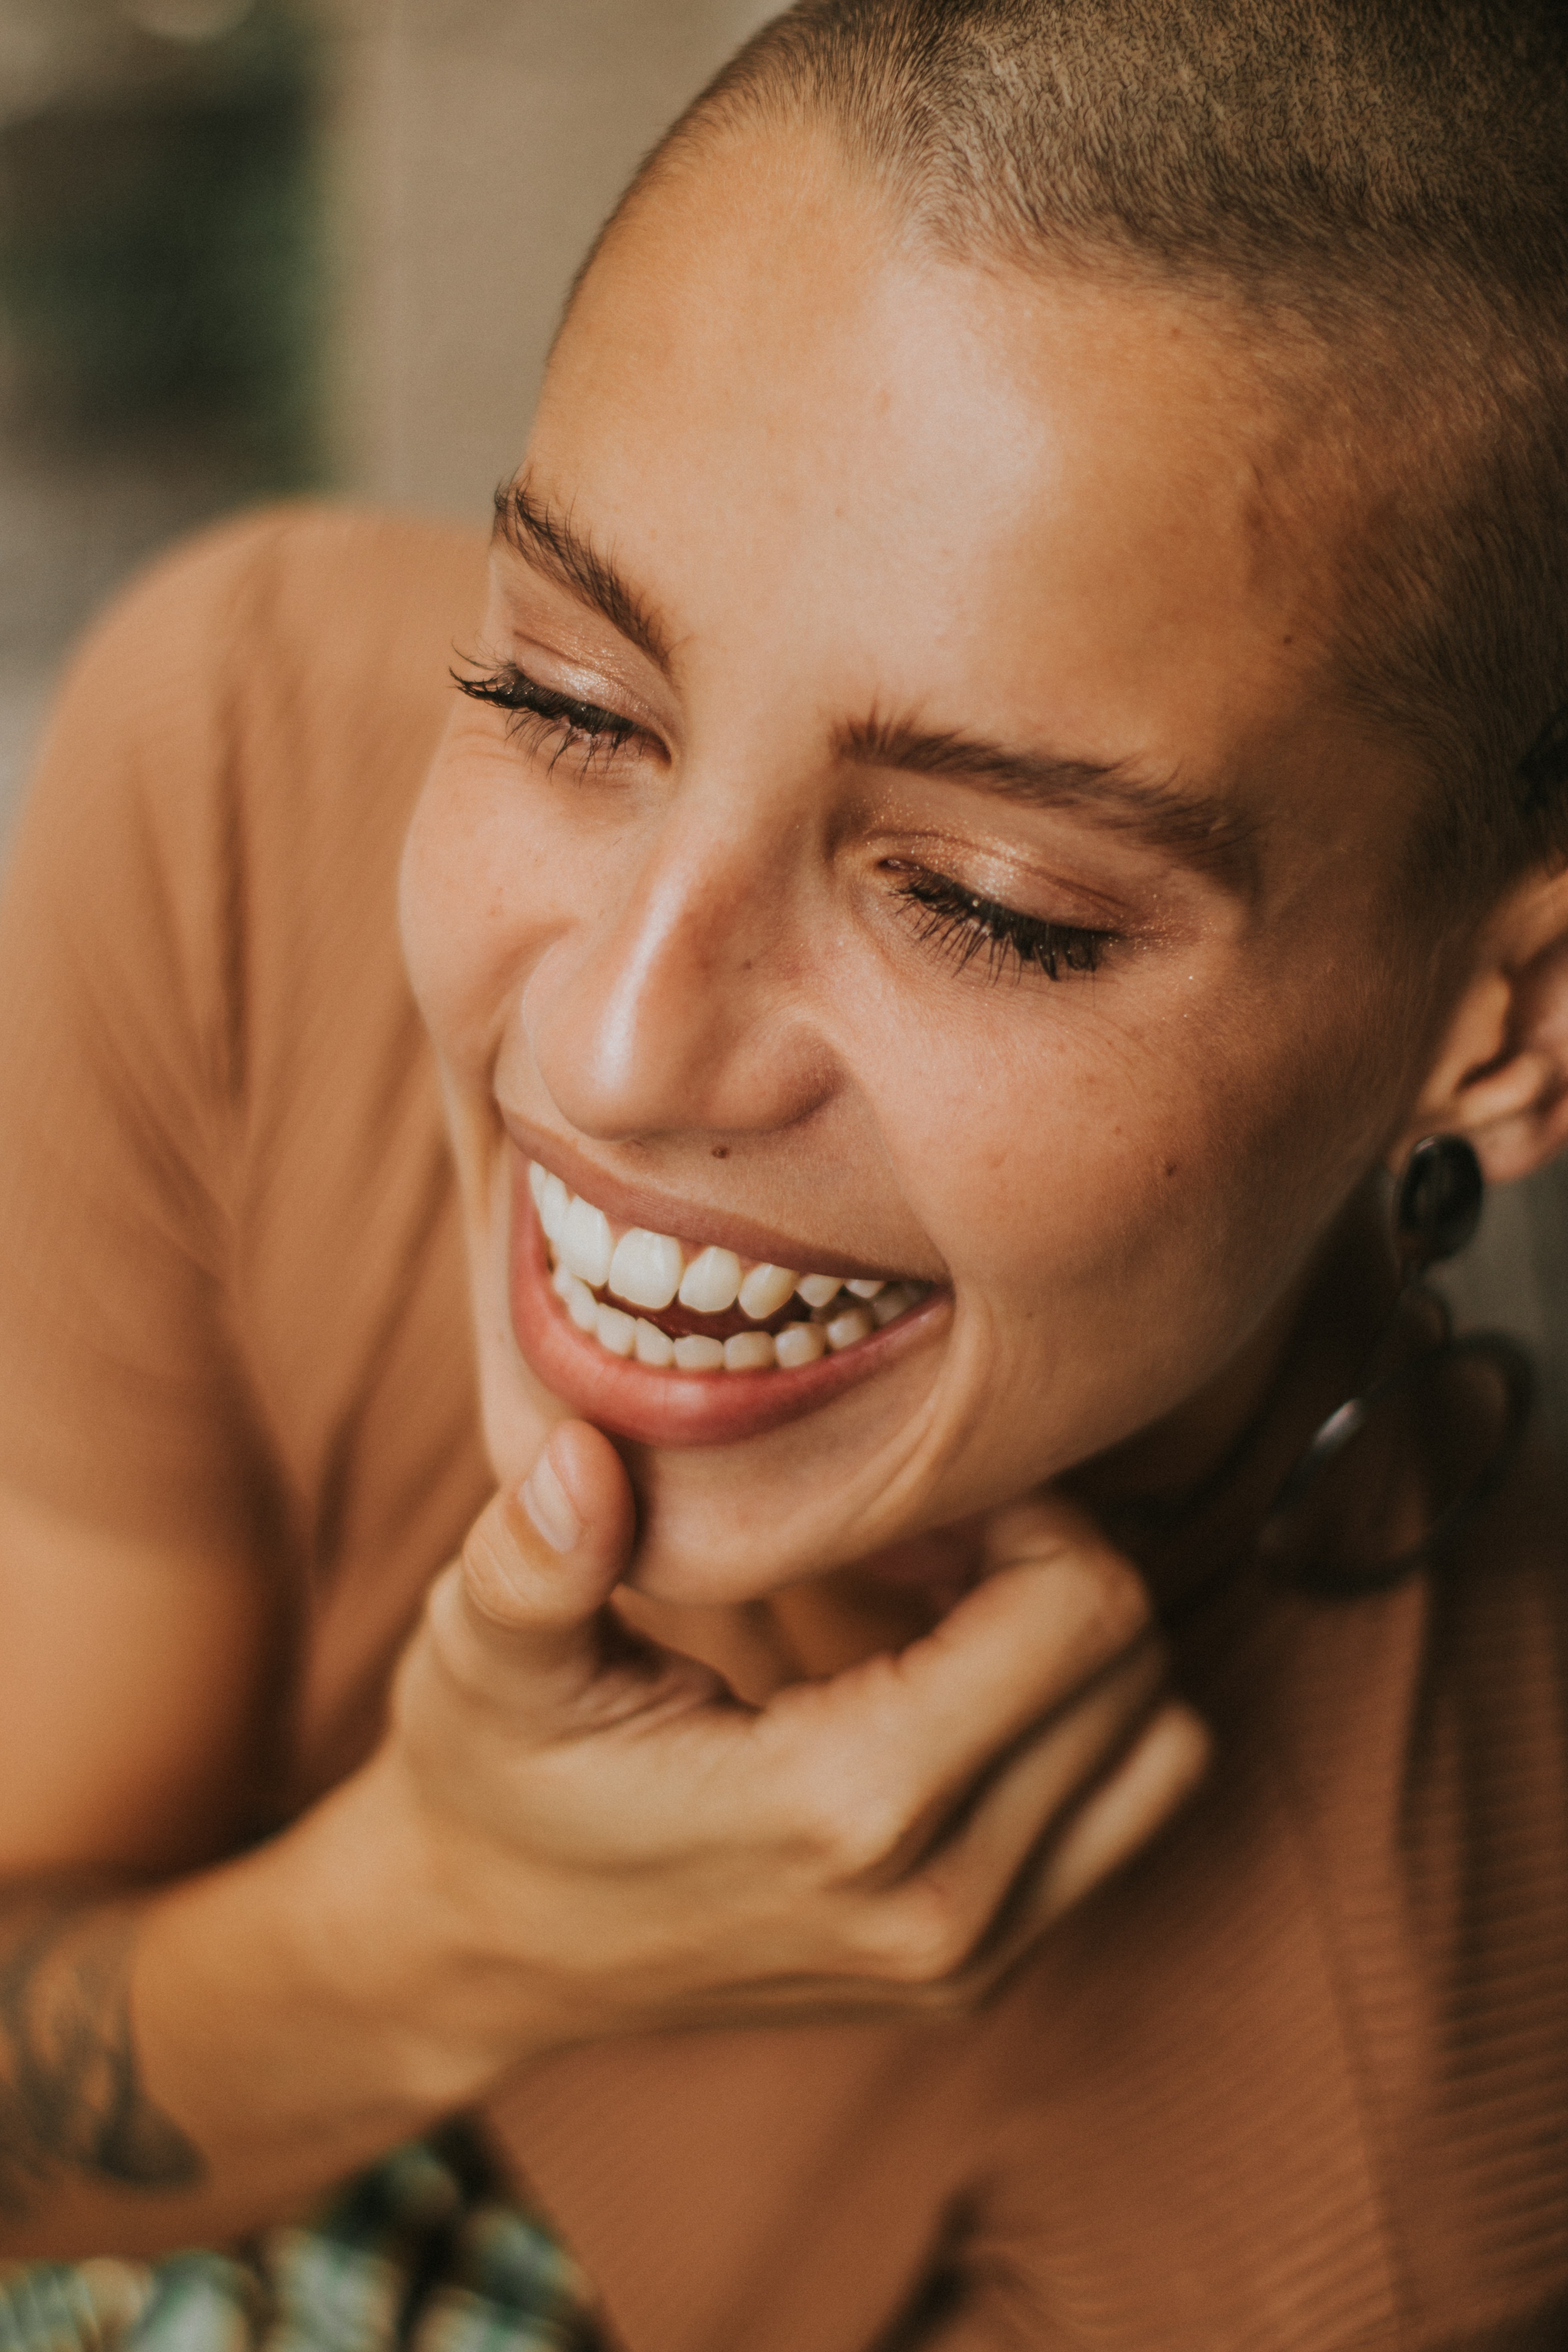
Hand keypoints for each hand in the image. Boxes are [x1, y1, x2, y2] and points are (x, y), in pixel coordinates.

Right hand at [365, 1423, 1208, 2091]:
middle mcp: (940, 1904)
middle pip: (1134, 1667)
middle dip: (1059, 1561)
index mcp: (843, 1808)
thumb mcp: (485, 1656)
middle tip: (932, 1526)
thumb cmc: (492, 1777)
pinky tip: (947, 1681)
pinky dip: (1076, 1730)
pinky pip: (1119, 1819)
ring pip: (1159, 1749)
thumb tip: (588, 1453)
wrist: (481, 1949)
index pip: (1081, 1613)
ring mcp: (967, 1957)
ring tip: (952, 1601)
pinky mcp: (973, 1976)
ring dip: (1083, 1650)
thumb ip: (535, 1557)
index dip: (1034, 1508)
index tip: (925, 1487)